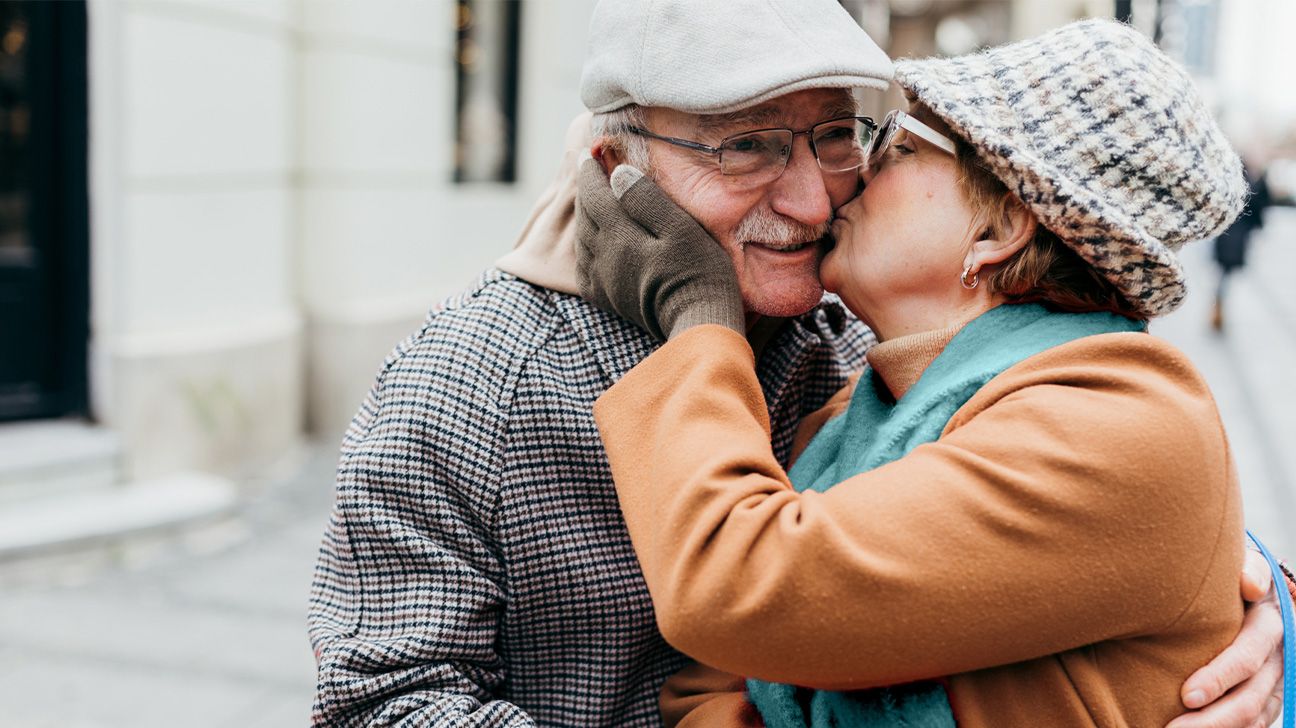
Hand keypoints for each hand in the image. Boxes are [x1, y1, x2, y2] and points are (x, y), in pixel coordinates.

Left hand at [575, 159, 744, 339]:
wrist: (700, 325)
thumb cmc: (700, 273)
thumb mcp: (682, 230)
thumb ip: (648, 200)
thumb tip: (618, 174)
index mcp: (620, 236)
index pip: (595, 195)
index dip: (590, 171)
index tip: (590, 153)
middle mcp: (603, 257)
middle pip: (585, 215)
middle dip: (586, 190)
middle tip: (591, 171)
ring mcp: (603, 280)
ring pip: (582, 240)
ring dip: (584, 216)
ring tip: (594, 200)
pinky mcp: (608, 298)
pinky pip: (584, 266)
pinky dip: (584, 247)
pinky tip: (594, 242)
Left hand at [1166, 549, 1283, 727]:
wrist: (1237, 586)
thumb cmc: (1227, 575)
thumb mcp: (1239, 562)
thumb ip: (1248, 567)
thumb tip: (1250, 586)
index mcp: (1269, 624)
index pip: (1246, 658)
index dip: (1219, 678)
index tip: (1186, 695)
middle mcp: (1278, 656)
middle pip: (1250, 698)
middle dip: (1213, 719)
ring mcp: (1276, 679)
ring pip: (1254, 717)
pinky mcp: (1269, 694)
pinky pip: (1256, 722)